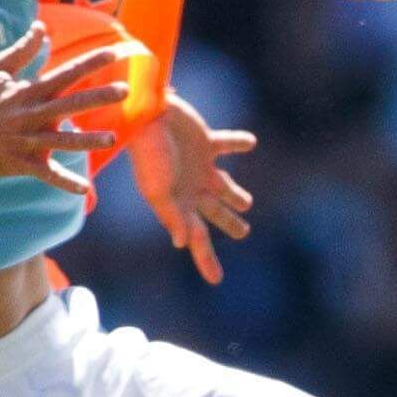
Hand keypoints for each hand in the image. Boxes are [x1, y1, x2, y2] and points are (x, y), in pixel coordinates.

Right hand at [0, 25, 128, 194]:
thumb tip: (42, 27)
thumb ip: (23, 49)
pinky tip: (84, 189)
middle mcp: (31, 114)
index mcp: (29, 91)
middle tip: (125, 90)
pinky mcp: (20, 163)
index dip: (90, 62)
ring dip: (88, 140)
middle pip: (71, 103)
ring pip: (62, 140)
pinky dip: (64, 182)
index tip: (114, 52)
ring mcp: (26, 140)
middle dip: (99, 96)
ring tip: (113, 139)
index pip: (66, 73)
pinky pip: (46, 173)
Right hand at [128, 91, 255, 283]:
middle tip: (243, 232)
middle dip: (229, 223)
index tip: (217, 281)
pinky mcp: (205, 142)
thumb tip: (182, 243)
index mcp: (180, 204)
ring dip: (235, 194)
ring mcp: (199, 165)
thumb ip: (172, 216)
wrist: (146, 116)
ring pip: (224, 186)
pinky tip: (251, 142)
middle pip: (216, 212)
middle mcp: (191, 188)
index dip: (206, 260)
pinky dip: (239, 143)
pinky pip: (227, 144)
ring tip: (246, 204)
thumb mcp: (158, 191)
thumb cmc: (150, 156)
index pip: (198, 238)